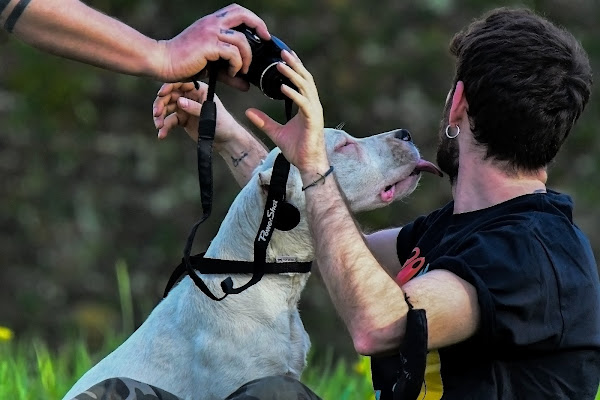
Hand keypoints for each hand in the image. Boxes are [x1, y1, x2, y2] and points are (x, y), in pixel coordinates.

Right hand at [152, 81, 238, 146]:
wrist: (225, 140)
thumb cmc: (222, 123)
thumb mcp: (210, 114)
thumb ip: (195, 107)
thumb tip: (179, 101)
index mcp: (198, 89)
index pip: (180, 83)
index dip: (169, 87)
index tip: (160, 94)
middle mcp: (190, 96)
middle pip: (169, 96)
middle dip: (161, 105)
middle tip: (157, 115)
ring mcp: (185, 107)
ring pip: (167, 108)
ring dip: (160, 117)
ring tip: (159, 126)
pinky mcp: (182, 119)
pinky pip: (170, 121)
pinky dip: (165, 127)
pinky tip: (161, 135)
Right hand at [156, 4, 269, 87]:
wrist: (162, 62)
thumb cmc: (183, 63)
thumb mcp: (211, 67)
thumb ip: (229, 74)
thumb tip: (246, 85)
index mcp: (211, 23)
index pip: (237, 11)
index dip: (253, 19)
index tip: (261, 34)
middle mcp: (211, 23)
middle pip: (242, 14)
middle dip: (258, 25)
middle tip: (264, 40)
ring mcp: (209, 33)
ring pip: (241, 39)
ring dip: (246, 57)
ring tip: (241, 70)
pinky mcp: (208, 45)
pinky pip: (232, 52)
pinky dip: (237, 64)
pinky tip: (231, 73)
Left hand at [245, 50, 327, 172]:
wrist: (308, 165)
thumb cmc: (297, 149)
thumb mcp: (276, 132)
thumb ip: (263, 121)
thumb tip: (248, 111)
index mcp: (306, 106)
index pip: (301, 81)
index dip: (294, 68)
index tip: (284, 56)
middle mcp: (312, 106)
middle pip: (305, 79)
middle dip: (294, 65)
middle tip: (283, 52)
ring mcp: (314, 112)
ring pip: (305, 88)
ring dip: (293, 75)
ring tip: (281, 65)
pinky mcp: (313, 121)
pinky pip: (303, 104)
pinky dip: (294, 94)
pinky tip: (283, 87)